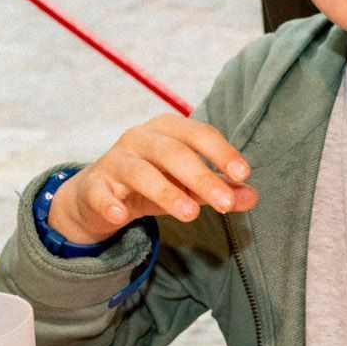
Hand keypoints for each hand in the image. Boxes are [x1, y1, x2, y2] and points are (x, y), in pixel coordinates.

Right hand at [46, 115, 257, 245]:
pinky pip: (101, 193)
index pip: (198, 134)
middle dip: (201, 177)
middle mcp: (140, 138)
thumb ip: (220, 189)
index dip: (221, 152)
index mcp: (167, 129)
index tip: (243, 174)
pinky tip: (121, 216)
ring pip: (140, 171)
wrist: (99, 195)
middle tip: (225, 204)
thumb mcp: (189, 186)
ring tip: (191, 214)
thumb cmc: (152, 182)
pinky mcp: (94, 186)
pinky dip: (110, 203)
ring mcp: (115, 160)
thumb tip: (252, 196)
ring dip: (166, 192)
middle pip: (173, 152)